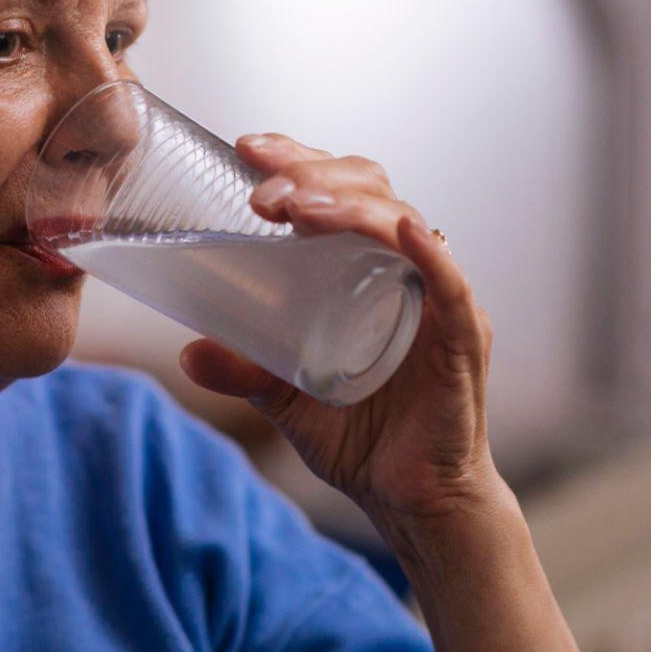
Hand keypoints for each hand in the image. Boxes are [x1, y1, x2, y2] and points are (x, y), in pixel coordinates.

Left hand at [177, 133, 511, 533]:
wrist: (412, 503)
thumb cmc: (363, 438)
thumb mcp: (285, 397)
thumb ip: (242, 369)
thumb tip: (187, 350)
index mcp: (369, 266)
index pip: (340, 190)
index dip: (299, 160)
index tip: (247, 148)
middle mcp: (408, 269)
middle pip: (371, 190)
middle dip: (313, 174)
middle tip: (260, 187)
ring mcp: (440, 299)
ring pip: (403, 223)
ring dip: (348, 205)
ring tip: (294, 207)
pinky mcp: (463, 338)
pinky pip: (451, 285)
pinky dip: (430, 254)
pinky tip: (401, 231)